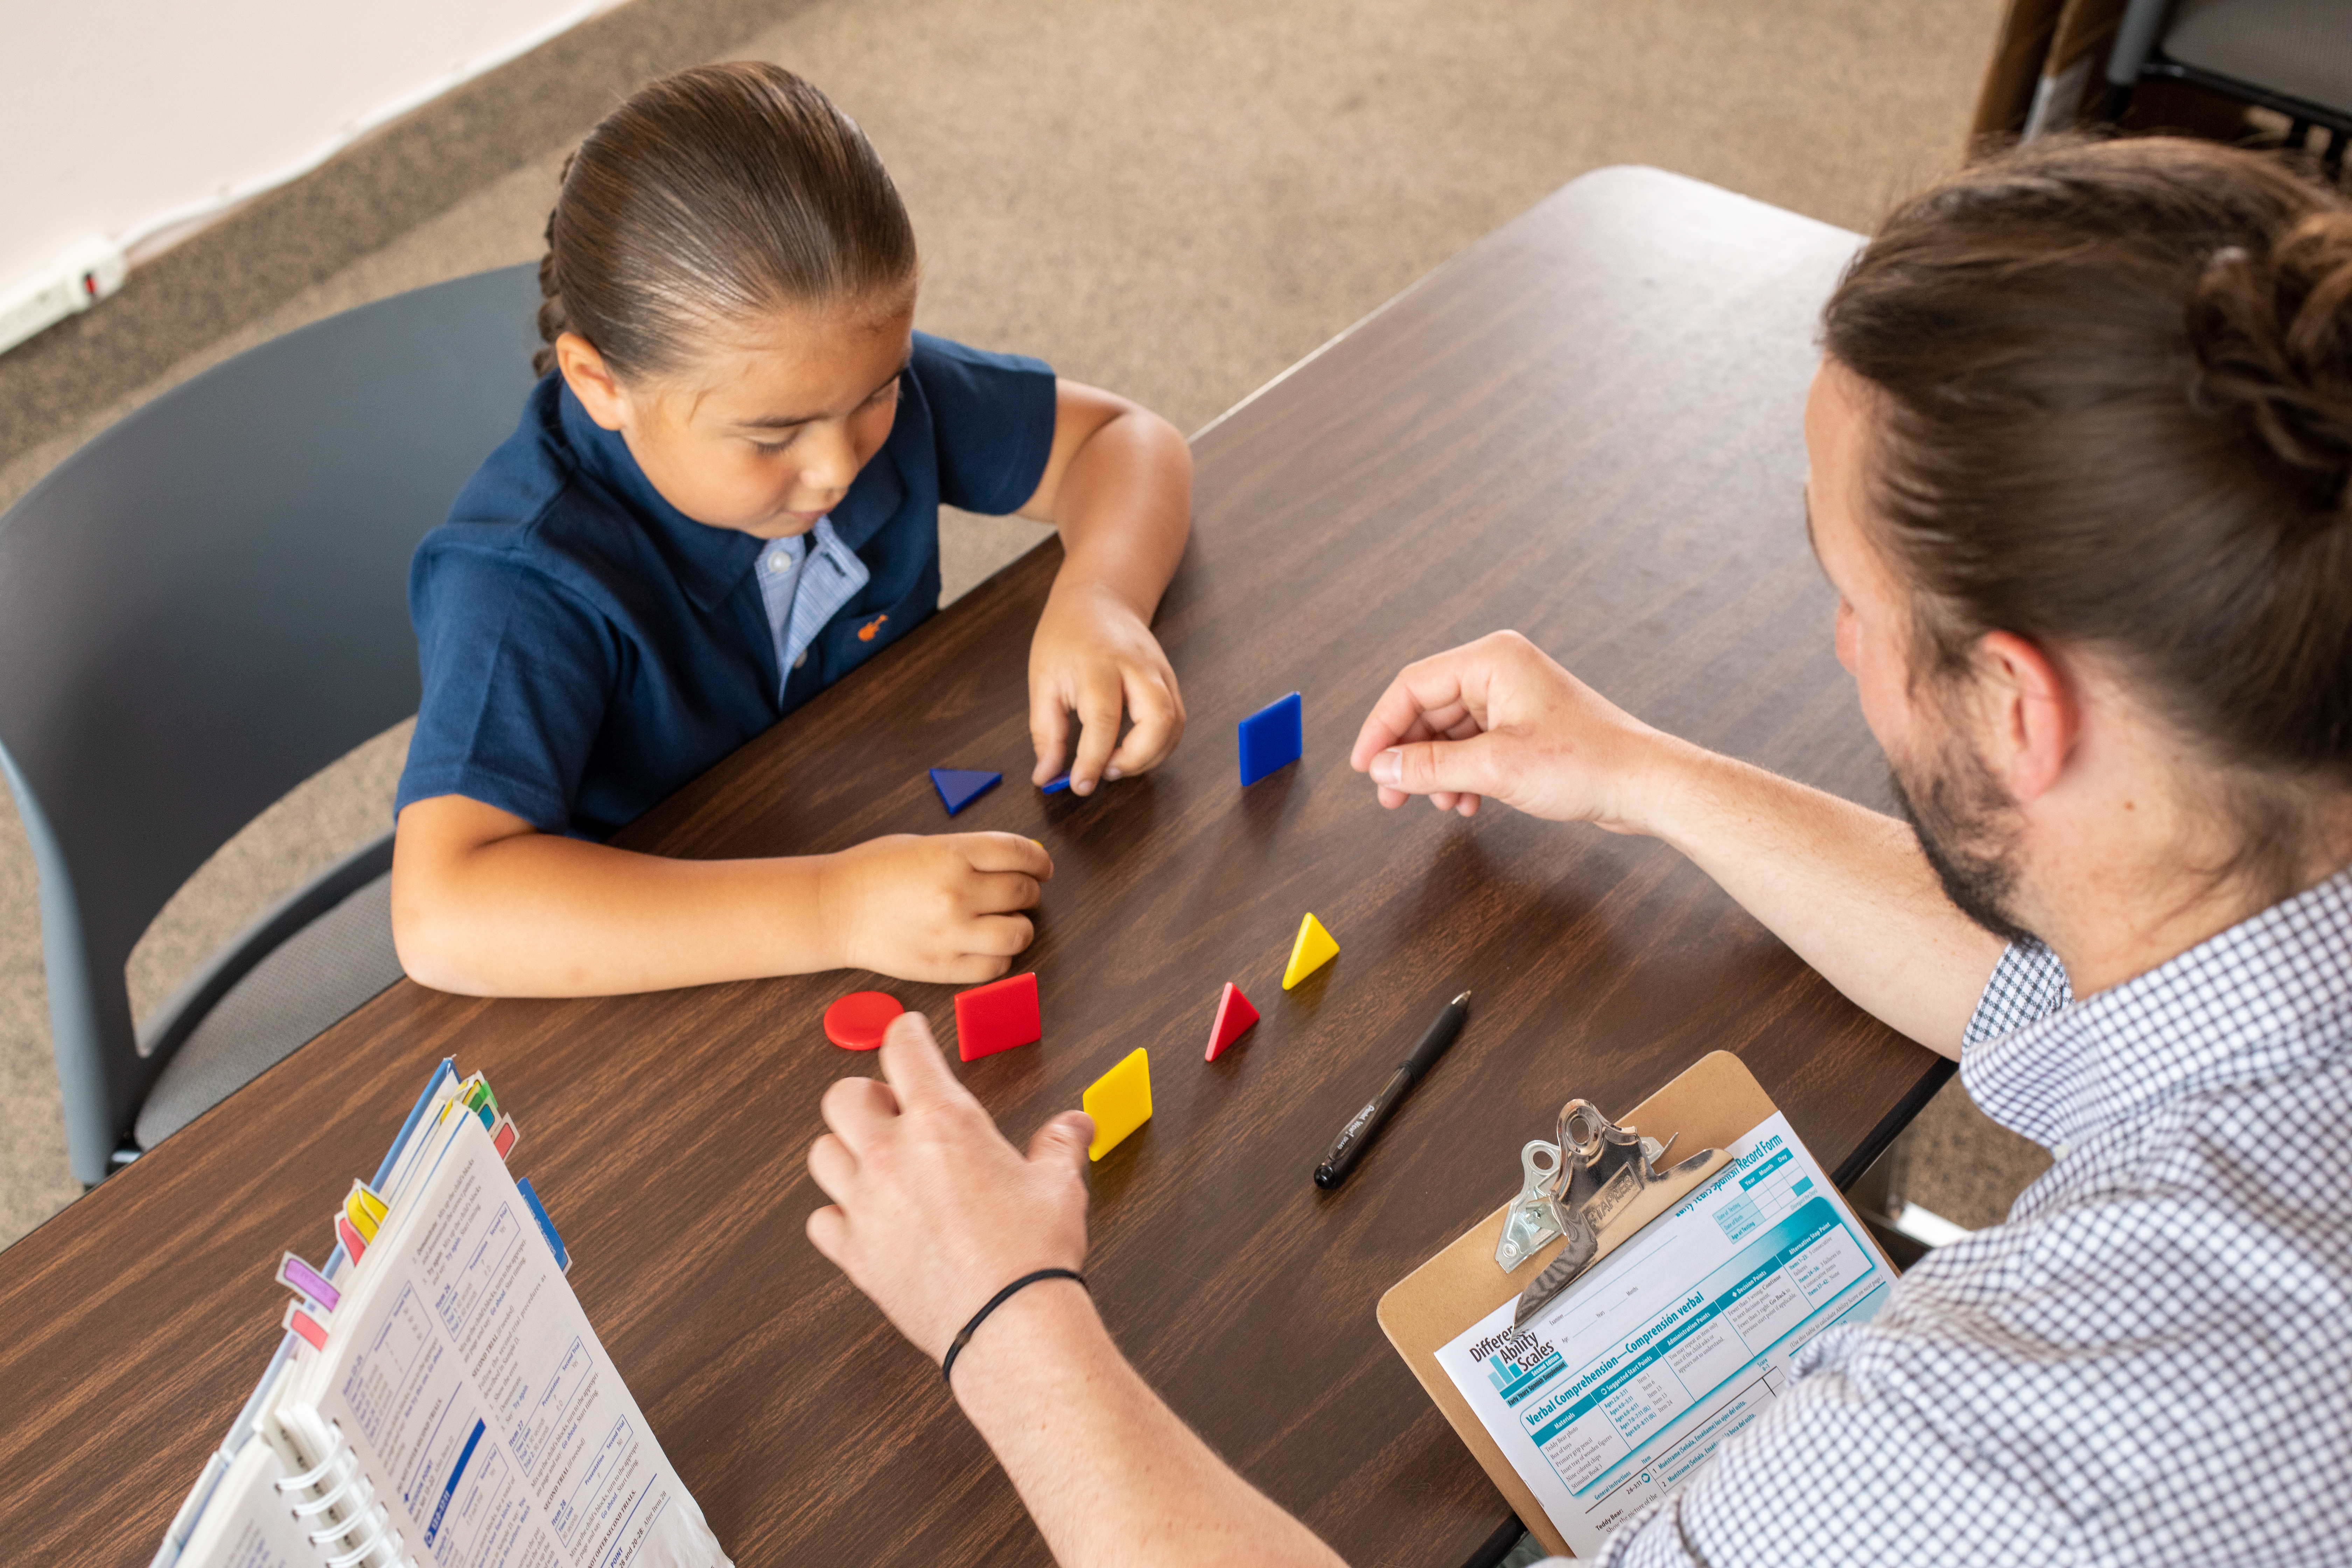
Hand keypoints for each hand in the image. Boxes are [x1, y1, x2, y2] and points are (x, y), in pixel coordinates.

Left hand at [807, 1011, 1094, 1361]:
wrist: (1007, 1325)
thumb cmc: (1032, 1253)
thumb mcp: (1058, 1185)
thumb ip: (1059, 1146)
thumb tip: (1076, 1125)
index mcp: (942, 1123)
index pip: (903, 1049)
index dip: (905, 1033)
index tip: (907, 1033)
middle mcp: (892, 1156)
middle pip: (842, 1097)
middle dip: (865, 1095)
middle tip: (891, 1110)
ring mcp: (866, 1205)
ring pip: (820, 1154)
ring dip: (844, 1150)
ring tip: (872, 1161)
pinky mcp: (855, 1254)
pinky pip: (821, 1221)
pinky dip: (837, 1216)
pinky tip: (862, 1219)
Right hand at [819, 833, 1051, 981]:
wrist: (834, 910)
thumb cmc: (873, 872)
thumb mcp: (924, 845)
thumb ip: (970, 853)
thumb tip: (1015, 862)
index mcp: (952, 855)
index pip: (1020, 853)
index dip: (1040, 861)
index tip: (1042, 867)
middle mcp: (957, 893)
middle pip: (1023, 892)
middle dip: (1028, 890)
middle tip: (1019, 892)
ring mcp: (951, 934)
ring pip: (1019, 934)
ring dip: (1021, 926)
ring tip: (1005, 922)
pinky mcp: (943, 967)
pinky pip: (995, 967)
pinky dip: (1001, 957)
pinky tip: (987, 946)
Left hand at [1028, 583, 1184, 795]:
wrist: (1100, 598)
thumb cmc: (1066, 635)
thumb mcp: (1043, 680)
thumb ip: (1046, 732)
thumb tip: (1047, 775)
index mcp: (1099, 663)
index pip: (1103, 720)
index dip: (1093, 761)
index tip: (1079, 785)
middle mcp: (1137, 667)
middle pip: (1158, 720)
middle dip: (1136, 759)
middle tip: (1106, 771)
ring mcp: (1160, 672)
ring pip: (1175, 724)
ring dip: (1151, 757)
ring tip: (1117, 764)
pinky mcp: (1170, 680)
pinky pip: (1177, 721)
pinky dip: (1160, 746)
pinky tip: (1133, 752)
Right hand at [1347, 630, 1675, 827]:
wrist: (1645, 783)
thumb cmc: (1588, 762)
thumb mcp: (1495, 768)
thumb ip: (1430, 767)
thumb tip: (1383, 769)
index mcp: (1492, 660)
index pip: (1412, 686)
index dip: (1381, 728)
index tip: (1364, 766)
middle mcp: (1501, 671)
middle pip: (1428, 709)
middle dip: (1409, 757)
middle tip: (1391, 796)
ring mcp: (1514, 698)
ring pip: (1450, 733)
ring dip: (1437, 772)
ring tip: (1437, 804)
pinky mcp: (1526, 726)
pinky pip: (1475, 746)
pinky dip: (1463, 775)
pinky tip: (1466, 803)